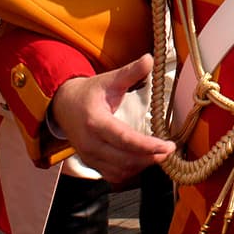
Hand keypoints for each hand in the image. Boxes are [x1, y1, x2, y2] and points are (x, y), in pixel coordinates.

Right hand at [50, 53, 174, 182]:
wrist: (63, 106)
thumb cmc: (89, 93)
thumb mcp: (109, 79)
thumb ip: (130, 72)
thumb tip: (149, 58)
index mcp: (95, 121)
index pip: (124, 139)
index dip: (148, 146)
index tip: (168, 145)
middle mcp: (90, 143)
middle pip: (124, 159)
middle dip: (150, 157)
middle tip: (170, 150)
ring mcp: (89, 156)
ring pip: (120, 170)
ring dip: (142, 165)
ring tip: (160, 154)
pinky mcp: (91, 163)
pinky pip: (113, 175)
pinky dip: (131, 171)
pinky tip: (144, 161)